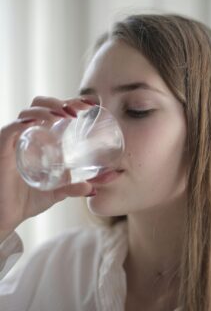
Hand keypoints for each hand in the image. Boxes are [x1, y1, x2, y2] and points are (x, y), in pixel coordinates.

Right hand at [0, 96, 94, 233]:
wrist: (7, 216)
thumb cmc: (29, 199)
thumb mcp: (58, 191)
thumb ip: (75, 188)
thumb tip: (94, 189)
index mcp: (42, 139)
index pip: (55, 111)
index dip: (71, 102)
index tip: (91, 104)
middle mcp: (29, 135)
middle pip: (42, 105)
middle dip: (61, 102)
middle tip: (79, 110)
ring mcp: (16, 140)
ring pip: (28, 112)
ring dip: (48, 108)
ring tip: (65, 115)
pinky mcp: (3, 149)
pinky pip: (11, 129)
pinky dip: (24, 122)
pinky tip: (39, 122)